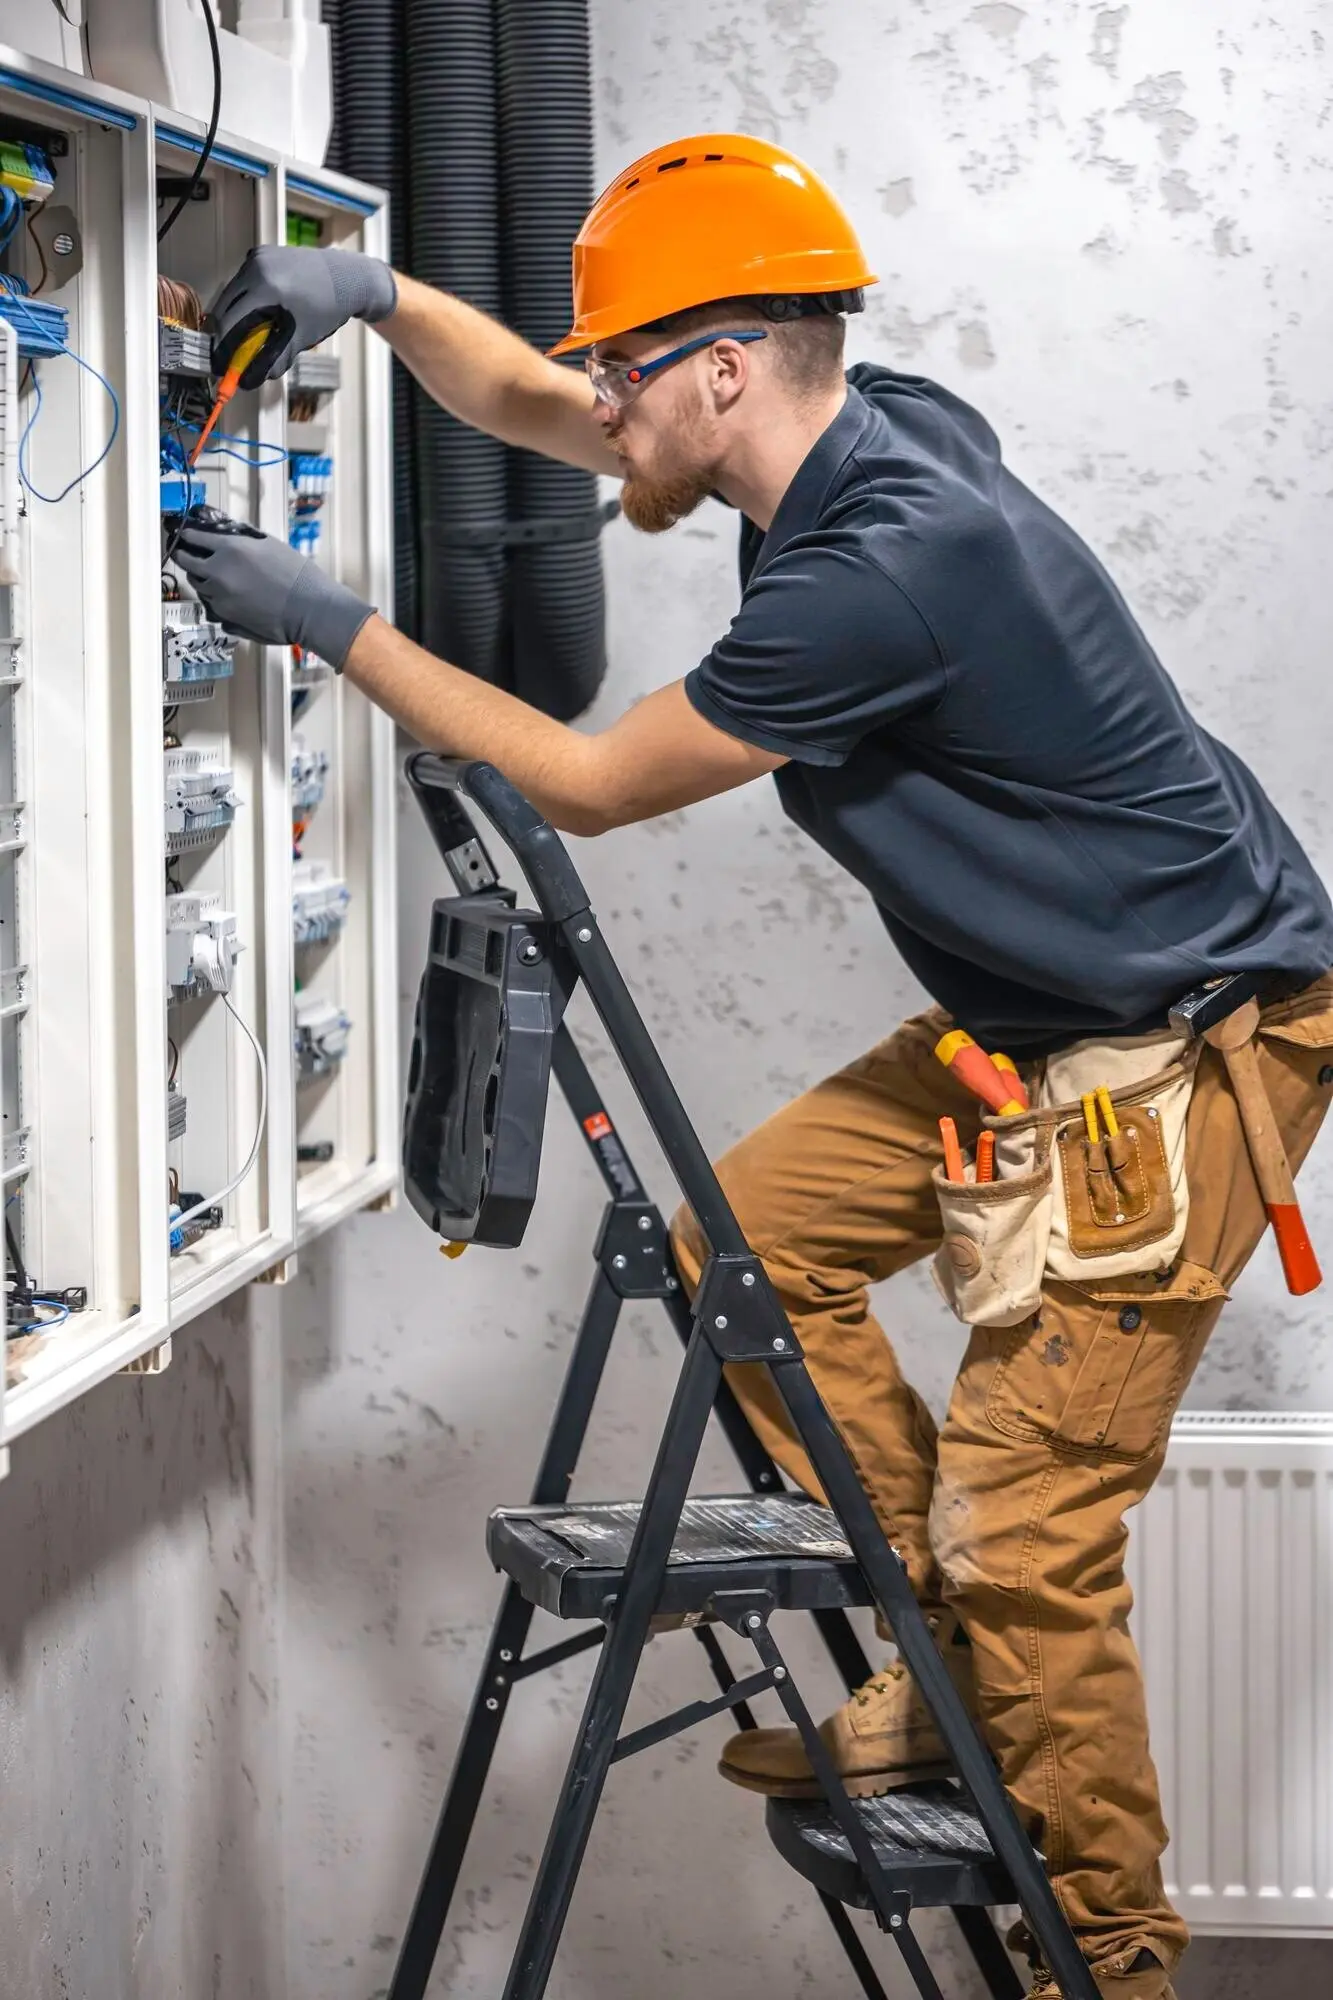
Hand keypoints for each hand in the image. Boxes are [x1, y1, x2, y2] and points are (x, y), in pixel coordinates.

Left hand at [172, 512, 374, 669]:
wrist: (310, 610)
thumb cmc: (297, 575)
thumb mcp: (269, 544)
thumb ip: (242, 538)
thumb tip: (225, 534)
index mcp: (229, 550)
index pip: (194, 537)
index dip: (186, 534)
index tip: (182, 534)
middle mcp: (218, 573)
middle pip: (186, 562)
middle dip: (183, 555)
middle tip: (183, 552)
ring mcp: (219, 599)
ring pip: (197, 585)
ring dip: (200, 578)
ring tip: (208, 575)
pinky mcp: (225, 619)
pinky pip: (210, 605)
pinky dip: (213, 598)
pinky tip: (226, 596)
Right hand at [208, 246, 396, 386]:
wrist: (346, 277)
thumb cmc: (328, 308)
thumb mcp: (301, 337)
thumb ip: (275, 359)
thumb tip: (252, 379)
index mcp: (266, 287)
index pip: (230, 319)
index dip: (222, 343)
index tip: (221, 359)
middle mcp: (256, 267)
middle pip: (225, 304)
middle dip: (225, 330)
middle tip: (229, 351)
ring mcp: (257, 256)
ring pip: (232, 291)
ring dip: (234, 313)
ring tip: (244, 333)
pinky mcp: (261, 252)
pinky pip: (243, 280)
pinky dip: (245, 298)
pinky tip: (257, 311)